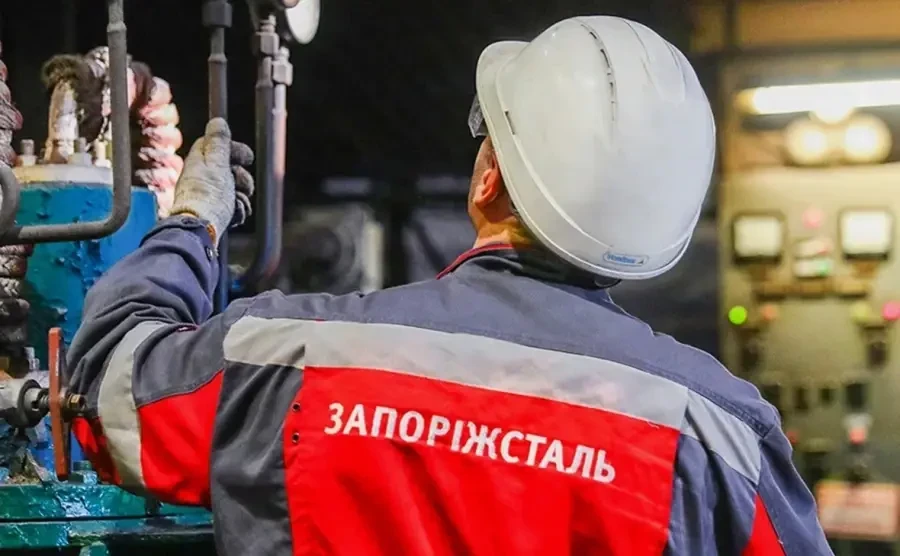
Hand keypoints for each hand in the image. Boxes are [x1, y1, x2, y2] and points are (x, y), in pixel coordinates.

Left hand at [170, 118, 254, 243]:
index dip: (234, 149)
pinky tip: (235, 214)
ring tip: (239, 202)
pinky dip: (236, 209)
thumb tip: (218, 120)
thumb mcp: (217, 164)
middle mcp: (200, 177)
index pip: (216, 145)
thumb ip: (219, 142)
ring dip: (242, 195)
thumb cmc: (208, 197)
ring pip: (232, 188)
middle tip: (243, 184)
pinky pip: (230, 205)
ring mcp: (206, 195)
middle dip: (242, 177)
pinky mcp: (212, 212)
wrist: (200, 230)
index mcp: (199, 161)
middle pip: (228, 168)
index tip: (248, 158)